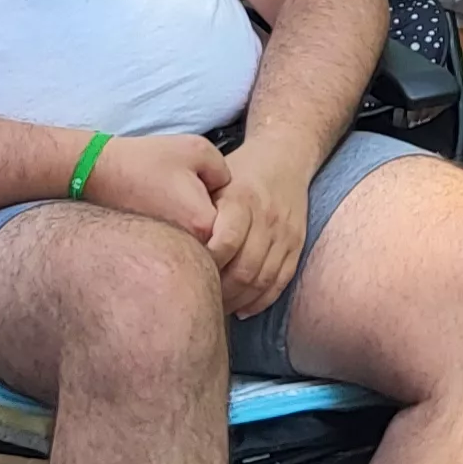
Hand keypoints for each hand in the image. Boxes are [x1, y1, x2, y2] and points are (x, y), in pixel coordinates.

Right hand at [77, 130, 227, 243]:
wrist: (98, 173)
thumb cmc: (147, 160)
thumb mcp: (198, 150)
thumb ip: (225, 172)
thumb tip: (227, 193)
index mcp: (204, 224)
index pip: (239, 226)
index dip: (231, 206)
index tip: (210, 191)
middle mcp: (190, 250)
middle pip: (224, 244)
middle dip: (218, 224)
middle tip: (191, 198)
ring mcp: (170, 258)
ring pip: (203, 251)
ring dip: (198, 233)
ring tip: (174, 205)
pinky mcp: (156, 258)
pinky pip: (181, 255)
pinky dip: (178, 241)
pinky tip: (162, 215)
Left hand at [206, 133, 316, 317]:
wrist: (285, 155)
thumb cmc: (239, 170)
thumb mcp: (215, 177)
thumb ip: (196, 207)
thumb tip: (166, 241)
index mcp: (242, 198)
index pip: (226, 242)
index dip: (207, 264)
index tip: (189, 275)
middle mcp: (266, 216)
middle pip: (245, 267)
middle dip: (220, 291)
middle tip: (200, 300)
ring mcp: (285, 232)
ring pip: (263, 279)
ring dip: (239, 300)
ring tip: (218, 308)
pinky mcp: (296, 244)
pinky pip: (281, 281)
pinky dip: (261, 300)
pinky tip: (243, 308)